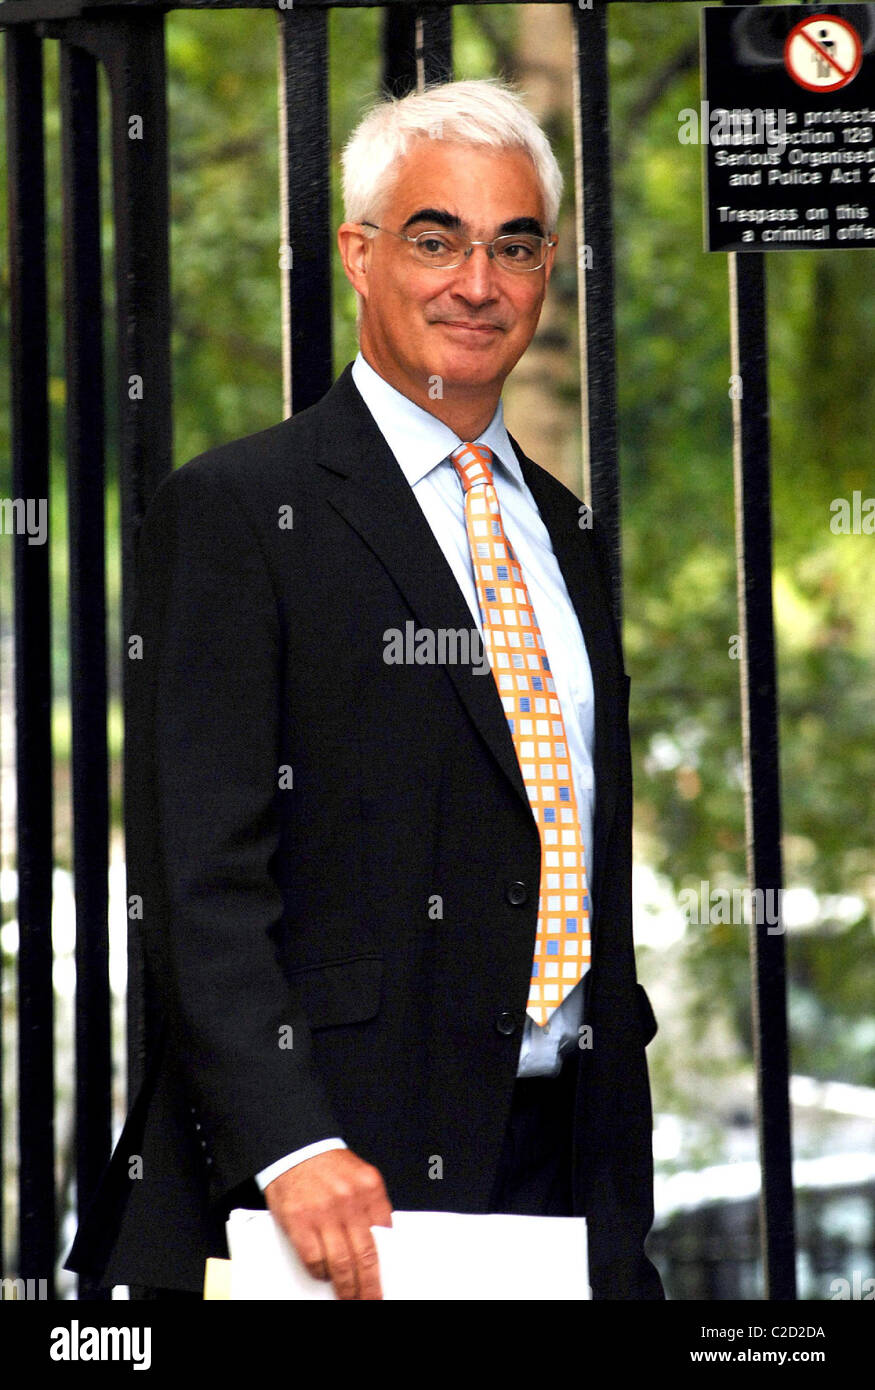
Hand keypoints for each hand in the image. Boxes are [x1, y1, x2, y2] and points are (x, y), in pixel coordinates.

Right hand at [264, 1148, 392, 1299]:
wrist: (295, 1147)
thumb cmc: (327, 1165)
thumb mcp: (359, 1177)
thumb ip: (369, 1207)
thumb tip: (379, 1242)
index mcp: (370, 1187)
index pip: (386, 1234)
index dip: (387, 1262)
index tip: (386, 1278)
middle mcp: (349, 1200)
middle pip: (365, 1256)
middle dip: (369, 1286)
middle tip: (370, 1299)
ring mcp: (323, 1212)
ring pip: (341, 1264)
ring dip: (346, 1287)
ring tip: (349, 1297)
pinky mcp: (299, 1222)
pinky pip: (314, 1259)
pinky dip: (320, 1273)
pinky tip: (323, 1275)